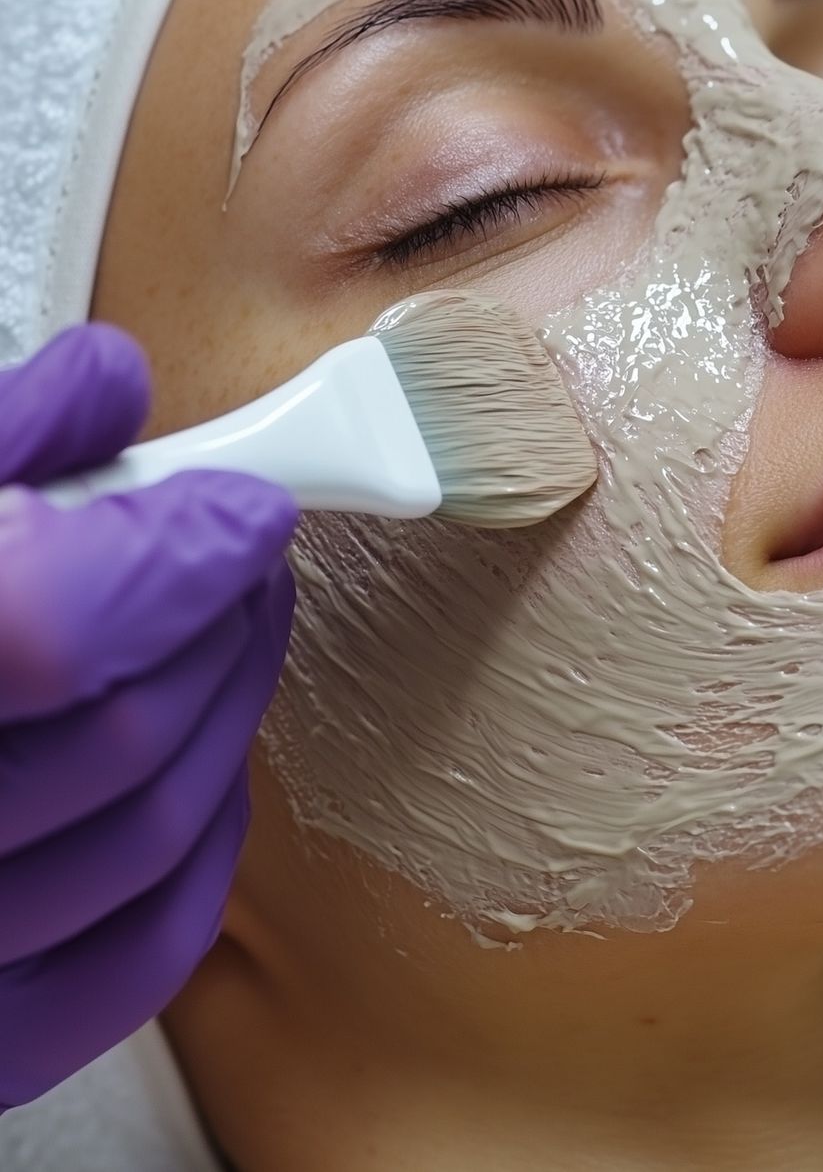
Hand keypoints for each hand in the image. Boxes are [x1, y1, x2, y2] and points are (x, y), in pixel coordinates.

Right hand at [0, 325, 296, 1108]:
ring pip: (149, 836)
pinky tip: (203, 762)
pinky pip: (133, 963)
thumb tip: (109, 386)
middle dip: (223, 619)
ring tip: (233, 630)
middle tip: (244, 555)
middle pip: (123, 731)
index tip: (241, 505)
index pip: (52, 626)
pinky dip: (201, 852)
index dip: (178, 553)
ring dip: (229, 711)